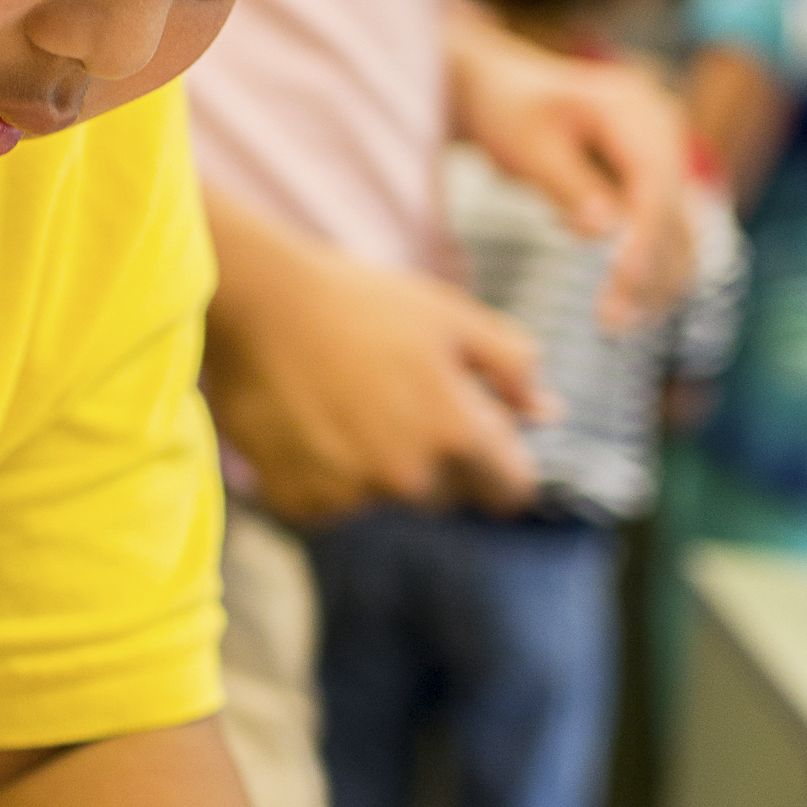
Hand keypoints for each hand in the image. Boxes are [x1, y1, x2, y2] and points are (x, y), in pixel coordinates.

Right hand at [203, 200, 544, 523]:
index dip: (501, 461)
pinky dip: (325, 476)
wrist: (257, 305)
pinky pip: (330, 504)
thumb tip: (549, 413)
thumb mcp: (451, 316)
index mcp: (456, 434)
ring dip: (377, 467)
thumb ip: (512, 367)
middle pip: (447, 494)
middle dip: (437, 458)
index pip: (510, 489)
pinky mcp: (299, 502)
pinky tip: (310, 423)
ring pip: (385, 498)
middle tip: (396, 397)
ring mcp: (350, 496)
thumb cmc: (360, 302)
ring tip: (346, 402)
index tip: (480, 436)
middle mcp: (407, 477)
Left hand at [446, 3, 694, 326]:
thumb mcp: (525, 147)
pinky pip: (669, 228)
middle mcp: (661, 125)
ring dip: (658, 278)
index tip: (621, 286)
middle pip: (675, 208)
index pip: (654, 181)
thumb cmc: (506, 114)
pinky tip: (629, 303)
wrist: (501, 91)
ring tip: (618, 322)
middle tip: (613, 322)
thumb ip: (565, 184)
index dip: (644, 238)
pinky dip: (653, 267)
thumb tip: (602, 232)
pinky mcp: (657, 177)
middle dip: (650, 270)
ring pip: (681, 225)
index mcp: (630, 106)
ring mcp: (665, 150)